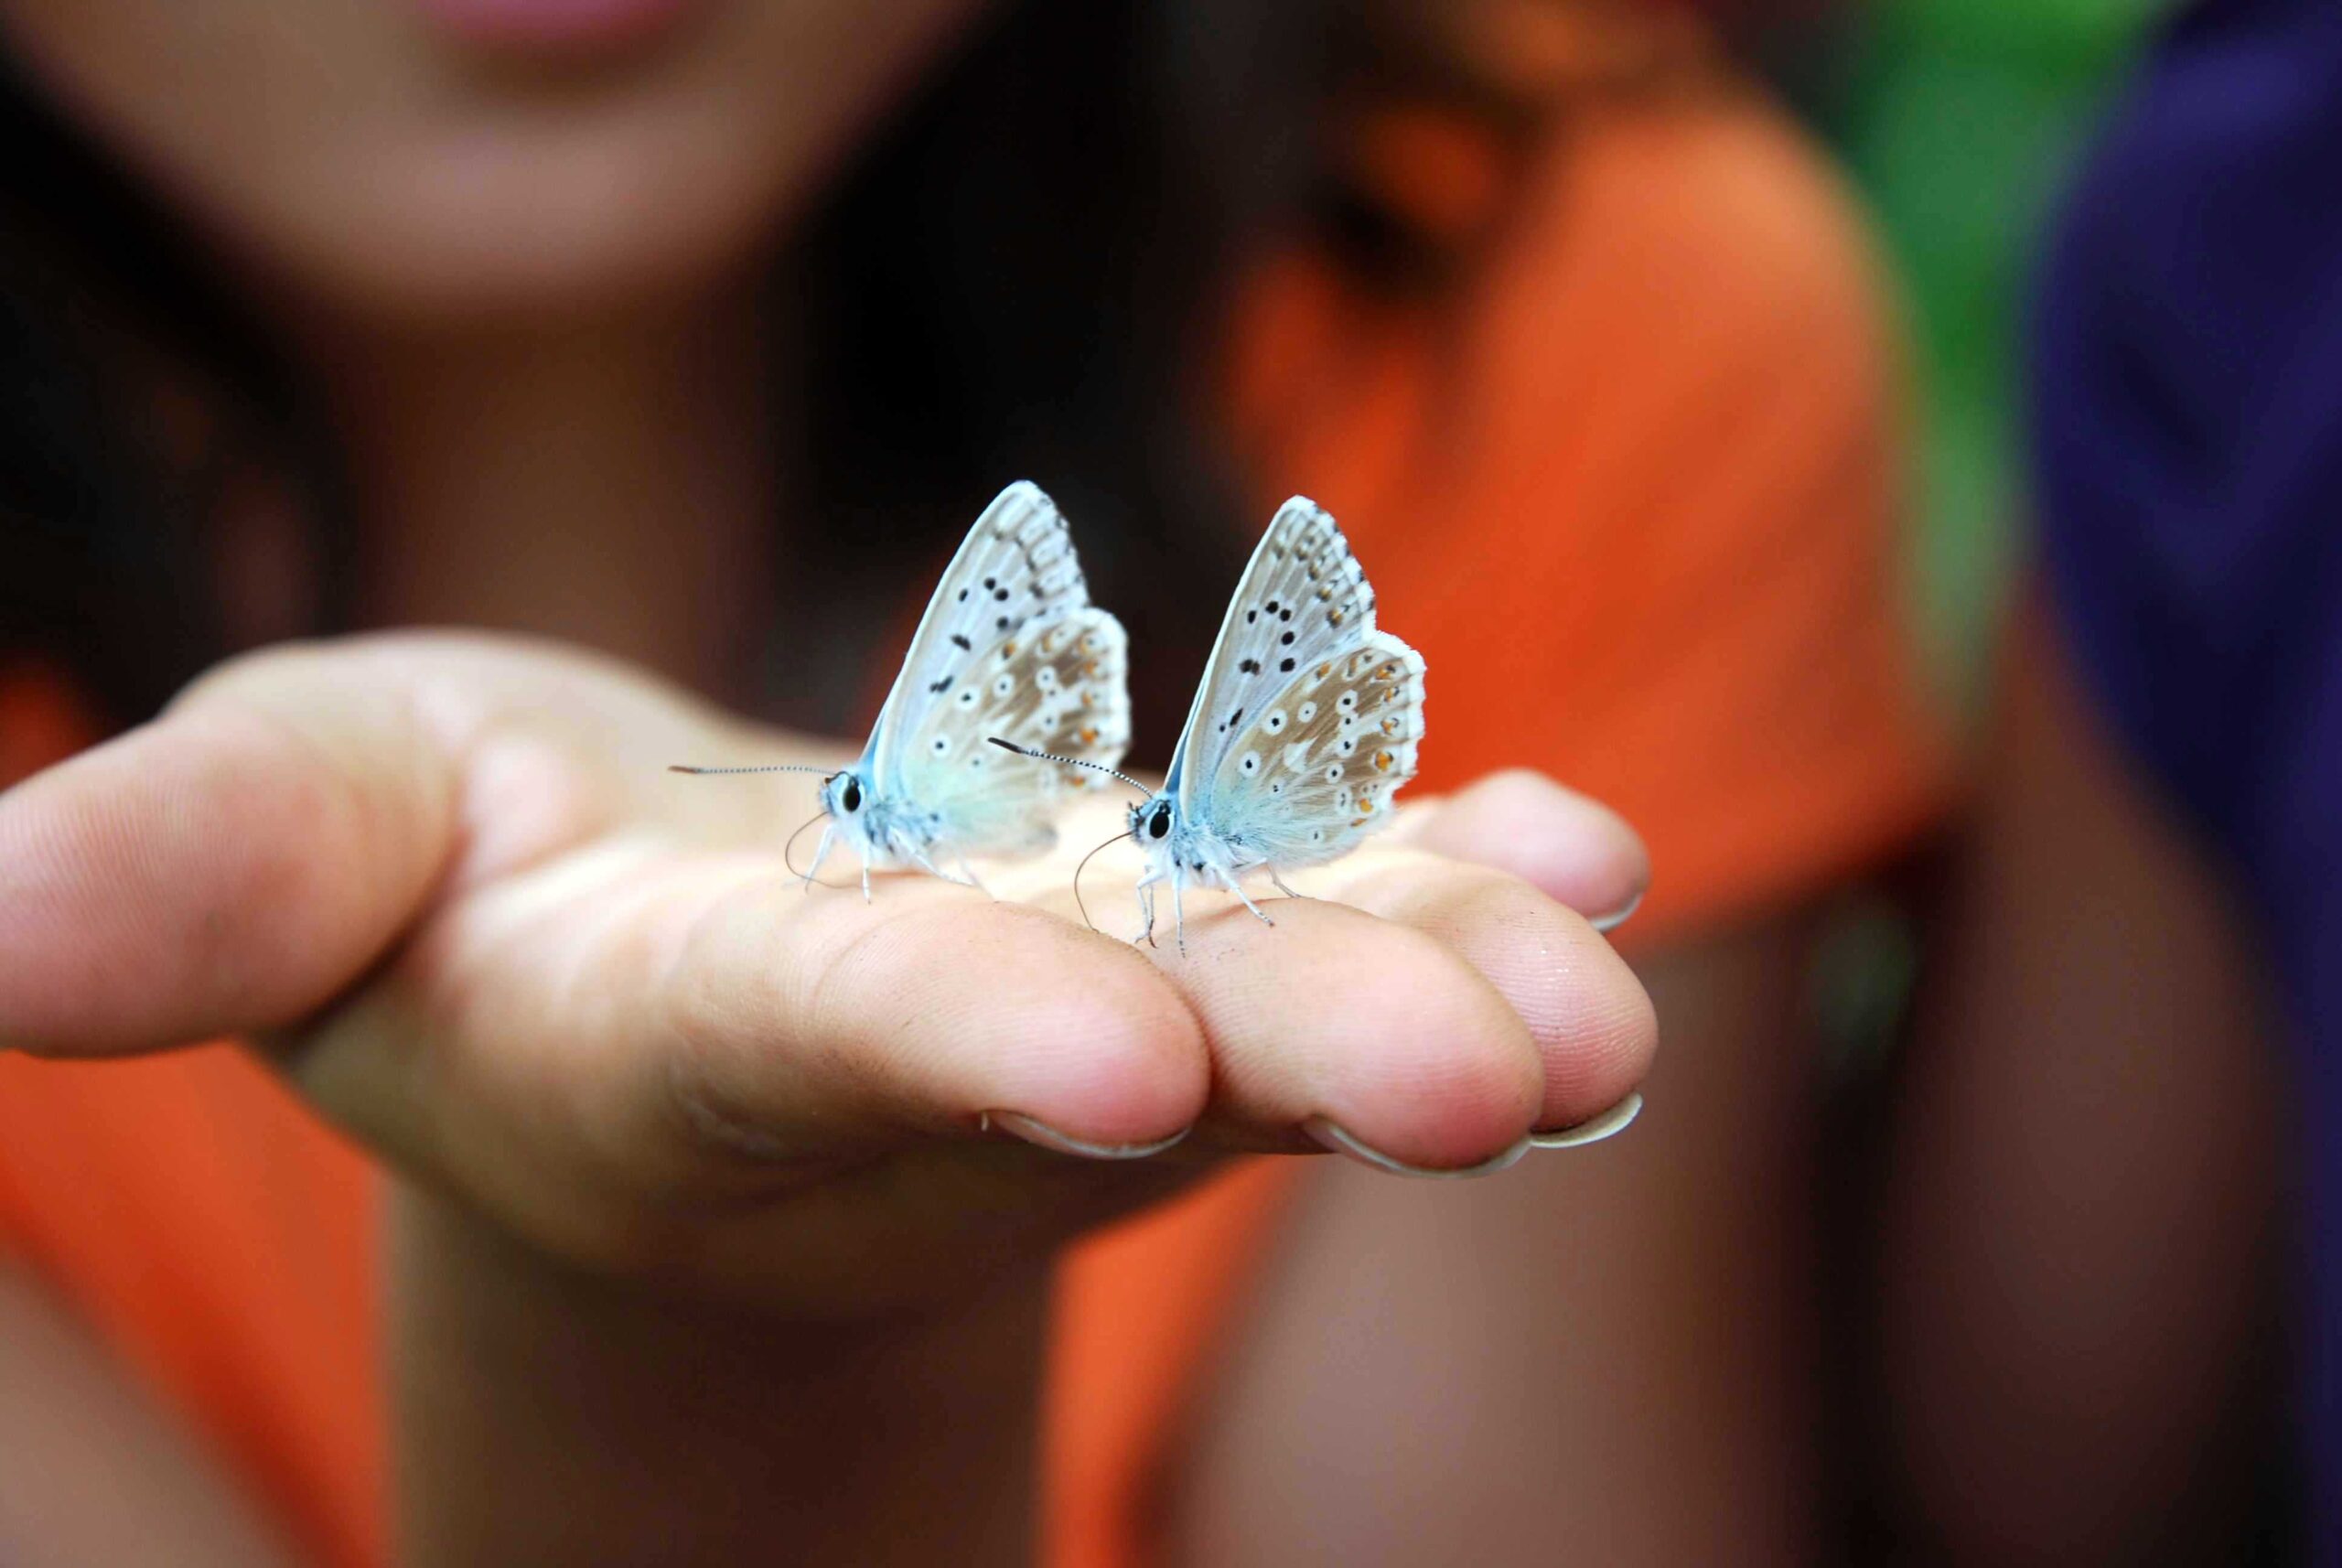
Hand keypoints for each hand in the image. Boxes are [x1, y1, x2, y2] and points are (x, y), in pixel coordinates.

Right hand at [0, 632, 1654, 1315]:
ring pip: (1283, 981)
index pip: (833, 1041)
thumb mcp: (300, 851)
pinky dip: (1460, 867)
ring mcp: (1082, 974)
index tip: (1111, 1063)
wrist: (636, 938)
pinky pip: (1336, 891)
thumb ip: (192, 884)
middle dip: (1309, 1054)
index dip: (959, 1042)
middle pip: (1129, 1042)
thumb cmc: (441, 882)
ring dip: (1451, 977)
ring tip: (1609, 987)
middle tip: (1511, 1082)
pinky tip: (1584, 853)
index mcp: (697, 1034)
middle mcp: (927, 1038)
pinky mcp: (1172, 909)